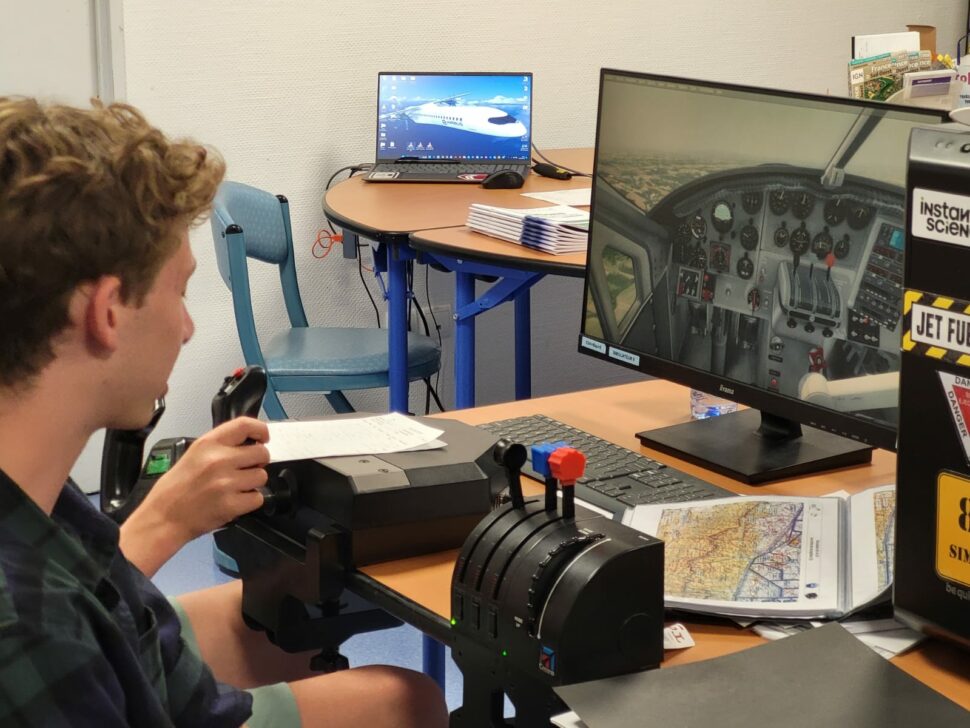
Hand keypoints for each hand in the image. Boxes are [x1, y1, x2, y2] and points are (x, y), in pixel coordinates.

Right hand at [119, 417, 269, 575]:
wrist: (163, 518)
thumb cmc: (175, 488)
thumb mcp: (193, 455)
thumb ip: (220, 447)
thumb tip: (248, 443)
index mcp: (208, 444)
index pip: (245, 425)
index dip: (260, 430)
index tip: (263, 438)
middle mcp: (219, 460)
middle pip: (262, 453)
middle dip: (258, 462)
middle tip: (245, 470)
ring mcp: (226, 482)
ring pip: (262, 476)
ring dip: (253, 483)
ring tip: (235, 488)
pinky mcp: (231, 504)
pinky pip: (258, 498)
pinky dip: (249, 501)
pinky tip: (234, 501)